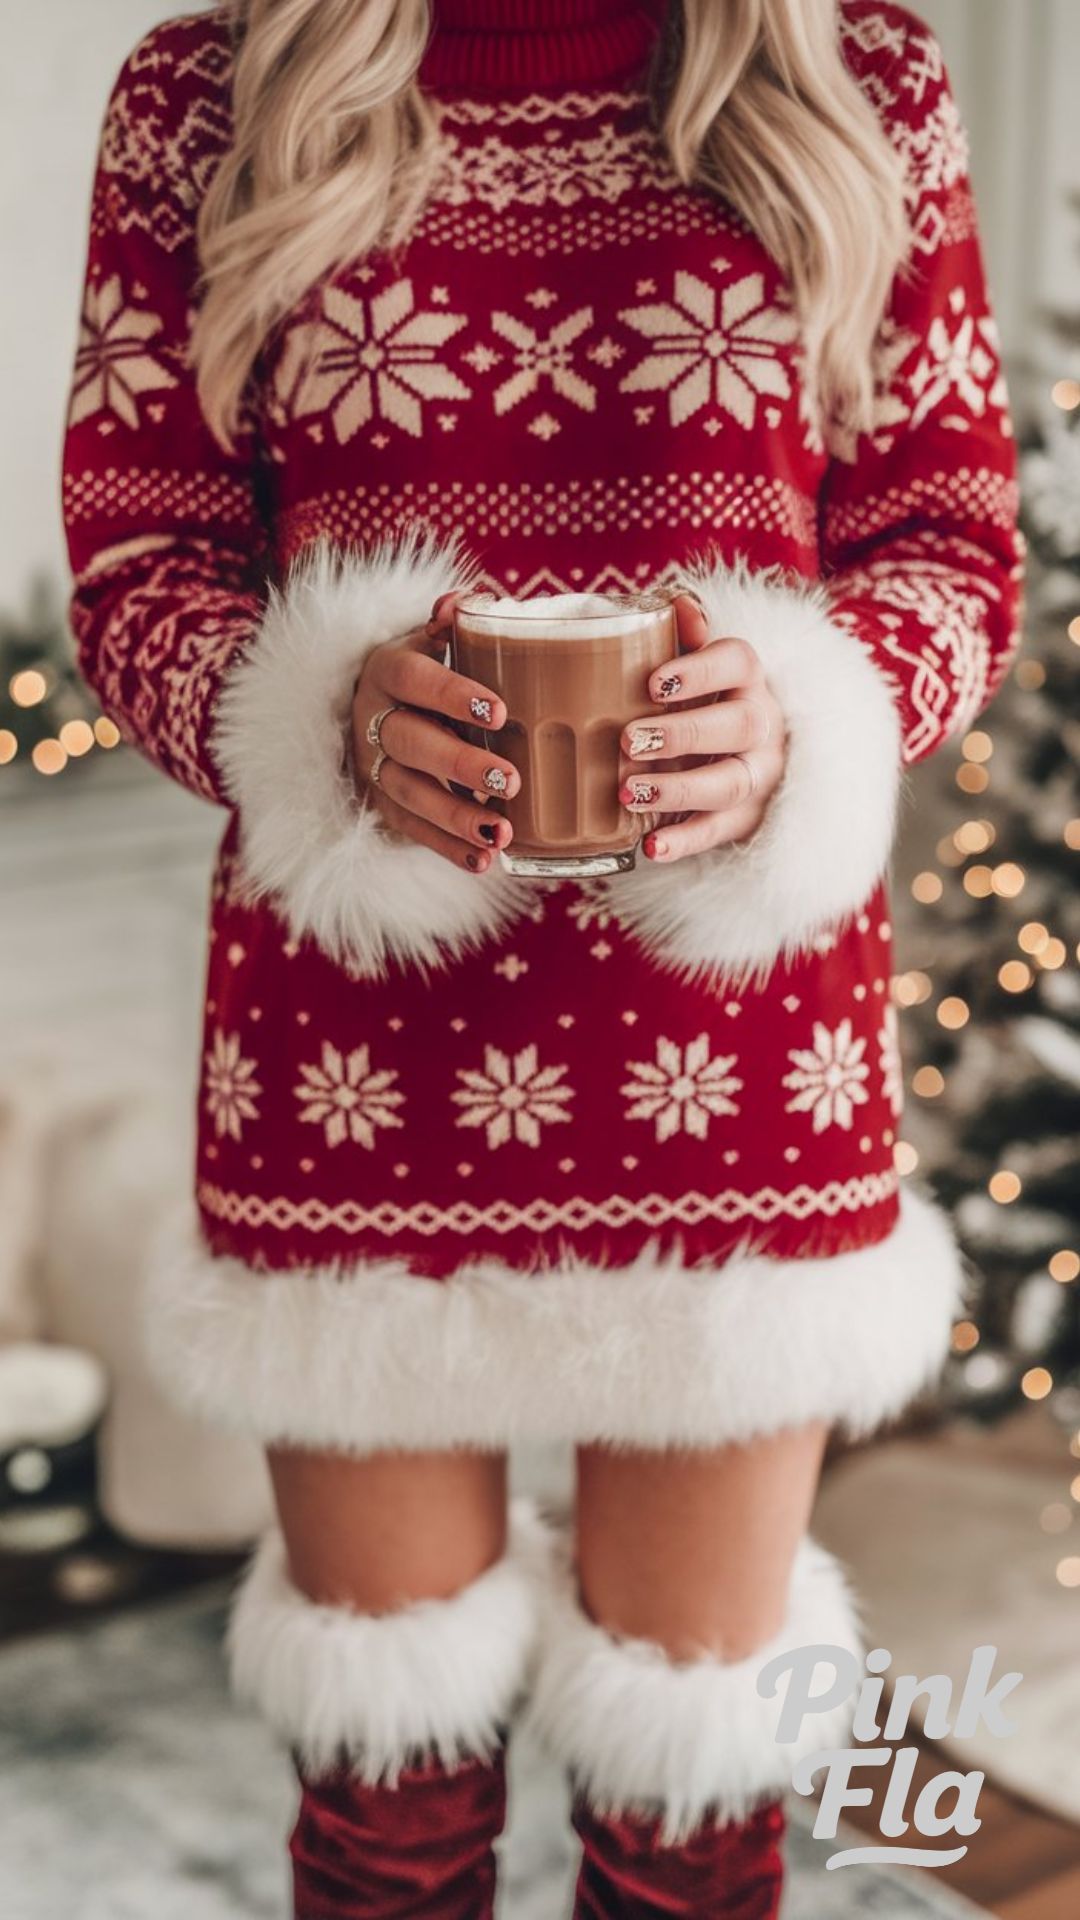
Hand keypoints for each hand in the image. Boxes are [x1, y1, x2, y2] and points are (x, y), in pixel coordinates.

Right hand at [351, 590, 517, 873]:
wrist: (373, 710)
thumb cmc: (425, 672)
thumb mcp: (431, 641)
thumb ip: (451, 623)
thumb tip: (466, 602)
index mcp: (387, 671)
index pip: (413, 679)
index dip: (453, 695)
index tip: (501, 712)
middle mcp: (373, 720)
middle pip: (410, 744)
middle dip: (460, 765)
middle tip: (512, 779)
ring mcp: (374, 768)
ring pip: (410, 795)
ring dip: (456, 818)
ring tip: (502, 832)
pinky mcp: (381, 806)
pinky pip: (412, 832)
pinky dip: (448, 850)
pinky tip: (484, 862)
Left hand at [618, 592, 786, 862]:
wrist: (745, 754)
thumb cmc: (702, 699)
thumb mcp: (695, 663)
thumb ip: (683, 635)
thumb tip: (679, 605)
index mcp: (748, 678)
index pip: (739, 662)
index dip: (699, 671)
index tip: (653, 684)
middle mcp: (763, 726)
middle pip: (739, 725)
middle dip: (683, 733)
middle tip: (627, 739)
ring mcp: (759, 775)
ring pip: (729, 783)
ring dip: (678, 789)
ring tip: (628, 792)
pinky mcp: (747, 818)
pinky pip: (720, 833)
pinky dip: (685, 842)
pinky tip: (649, 847)